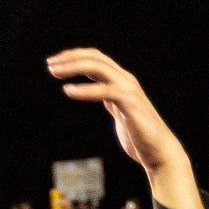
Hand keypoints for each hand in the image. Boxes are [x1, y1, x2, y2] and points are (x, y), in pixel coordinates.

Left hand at [47, 49, 192, 206]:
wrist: (159, 152)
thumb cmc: (138, 134)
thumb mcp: (118, 109)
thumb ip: (107, 96)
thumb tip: (91, 91)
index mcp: (121, 80)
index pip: (96, 58)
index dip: (75, 56)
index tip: (55, 62)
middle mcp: (126, 80)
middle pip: (95, 58)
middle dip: (70, 58)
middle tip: (50, 64)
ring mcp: (129, 90)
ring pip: (99, 67)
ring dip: (74, 67)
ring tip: (55, 72)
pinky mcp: (130, 104)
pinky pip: (104, 90)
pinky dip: (85, 89)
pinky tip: (69, 91)